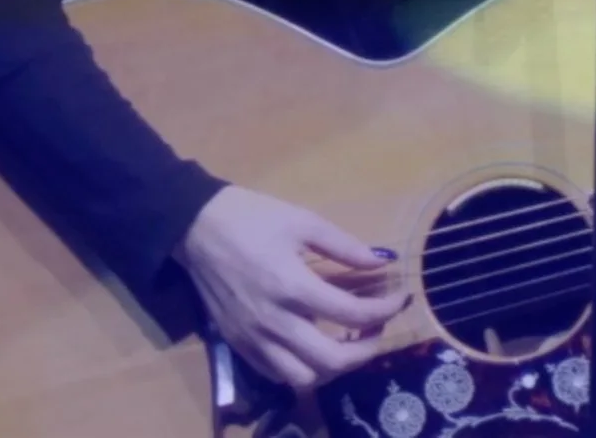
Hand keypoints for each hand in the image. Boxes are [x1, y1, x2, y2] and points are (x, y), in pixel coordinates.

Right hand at [179, 186, 408, 388]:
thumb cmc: (252, 218)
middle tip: (377, 328)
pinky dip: (304, 369)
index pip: (353, 314)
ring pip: (305, 377)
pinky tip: (315, 345)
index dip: (386, 310)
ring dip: (334, 367)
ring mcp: (253, 338)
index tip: (400, 298)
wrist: (195, 227)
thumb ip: (344, 246)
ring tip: (347, 341)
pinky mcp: (238, 344)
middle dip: (367, 349)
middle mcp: (273, 321)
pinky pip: (278, 374)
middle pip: (332, 360)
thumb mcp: (303, 221)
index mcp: (292, 286)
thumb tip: (382, 262)